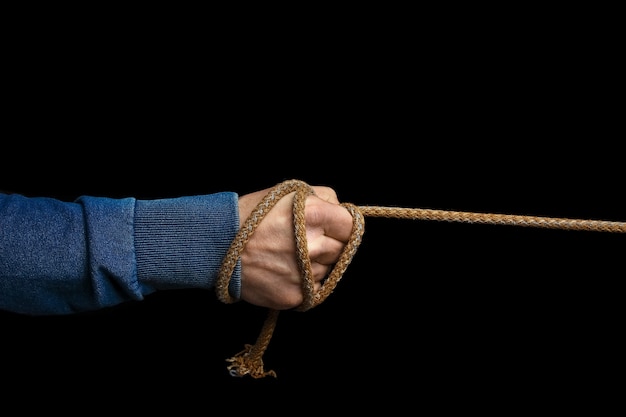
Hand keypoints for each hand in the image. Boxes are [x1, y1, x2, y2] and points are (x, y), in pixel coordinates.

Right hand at [237, 184, 353, 309]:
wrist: (216, 246)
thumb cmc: (253, 215)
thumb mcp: (287, 193)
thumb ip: (322, 199)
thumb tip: (342, 213)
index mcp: (312, 215)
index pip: (350, 225)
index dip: (341, 225)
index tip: (332, 226)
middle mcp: (311, 246)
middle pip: (341, 249)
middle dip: (328, 243)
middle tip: (303, 240)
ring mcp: (303, 274)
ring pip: (328, 269)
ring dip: (315, 263)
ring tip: (288, 254)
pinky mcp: (294, 295)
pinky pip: (313, 287)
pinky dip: (304, 280)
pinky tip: (283, 268)